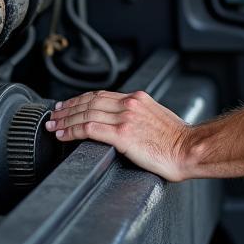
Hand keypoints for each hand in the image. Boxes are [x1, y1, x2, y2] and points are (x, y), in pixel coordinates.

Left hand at [45, 90, 192, 181]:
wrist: (190, 149)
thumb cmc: (177, 140)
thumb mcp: (156, 118)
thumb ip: (137, 116)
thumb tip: (123, 125)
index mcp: (137, 99)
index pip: (100, 95)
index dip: (80, 100)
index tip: (68, 105)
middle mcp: (129, 104)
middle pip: (89, 102)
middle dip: (68, 108)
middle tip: (54, 114)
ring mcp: (125, 118)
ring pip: (86, 114)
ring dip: (66, 120)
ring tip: (53, 126)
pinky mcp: (123, 135)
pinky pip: (90, 129)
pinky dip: (73, 130)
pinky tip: (63, 135)